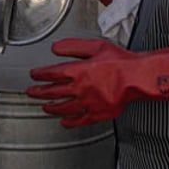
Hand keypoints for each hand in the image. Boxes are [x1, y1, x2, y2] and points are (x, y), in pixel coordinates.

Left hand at [26, 38, 168, 127]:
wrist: (137, 78)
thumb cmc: (120, 62)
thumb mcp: (95, 46)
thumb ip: (73, 47)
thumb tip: (55, 48)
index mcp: (78, 71)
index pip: (52, 74)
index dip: (40, 74)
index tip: (34, 75)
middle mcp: (79, 89)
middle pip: (53, 92)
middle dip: (39, 92)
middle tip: (31, 92)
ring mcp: (87, 103)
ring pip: (63, 108)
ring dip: (51, 107)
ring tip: (45, 107)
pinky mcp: (97, 114)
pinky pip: (79, 120)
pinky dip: (70, 122)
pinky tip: (64, 122)